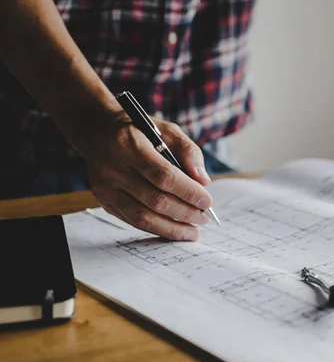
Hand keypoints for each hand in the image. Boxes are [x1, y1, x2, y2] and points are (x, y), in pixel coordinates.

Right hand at [81, 115, 212, 240]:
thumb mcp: (167, 130)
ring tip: (192, 232)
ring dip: (171, 228)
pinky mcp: (104, 201)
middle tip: (204, 219)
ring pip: (142, 217)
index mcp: (129, 145)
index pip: (163, 176)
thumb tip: (203, 182)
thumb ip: (188, 151)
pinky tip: (174, 230)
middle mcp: (113, 169)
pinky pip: (133, 221)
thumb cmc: (139, 131)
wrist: (98, 132)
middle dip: (184, 213)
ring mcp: (105, 188)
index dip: (188, 192)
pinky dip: (156, 228)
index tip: (207, 202)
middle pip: (155, 200)